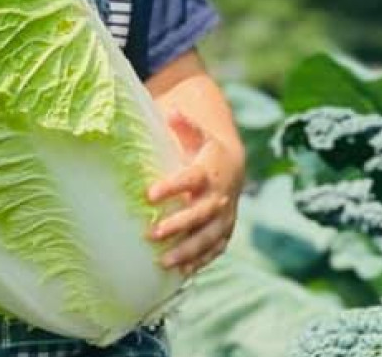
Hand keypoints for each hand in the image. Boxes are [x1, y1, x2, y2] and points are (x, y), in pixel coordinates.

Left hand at [145, 109, 243, 275]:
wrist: (233, 167)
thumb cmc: (204, 150)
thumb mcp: (196, 134)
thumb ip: (183, 125)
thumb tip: (171, 110)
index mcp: (208, 171)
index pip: (190, 179)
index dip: (171, 187)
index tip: (149, 194)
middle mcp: (219, 196)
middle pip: (200, 214)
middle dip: (178, 225)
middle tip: (152, 232)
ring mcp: (224, 217)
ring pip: (208, 237)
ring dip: (187, 250)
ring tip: (163, 261)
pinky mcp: (224, 232)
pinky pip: (215, 249)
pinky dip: (201, 261)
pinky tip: (182, 271)